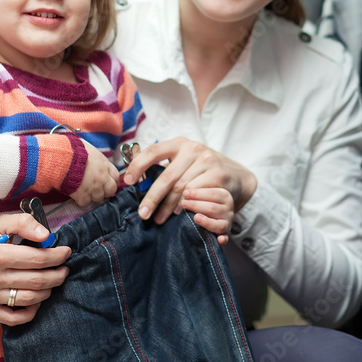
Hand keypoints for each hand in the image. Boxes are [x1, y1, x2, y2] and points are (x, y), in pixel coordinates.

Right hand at [0, 213, 71, 325]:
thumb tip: (46, 235)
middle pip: (35, 280)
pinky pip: (12, 318)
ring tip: (55, 281)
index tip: (66, 252)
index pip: (36, 259)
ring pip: (28, 299)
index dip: (56, 256)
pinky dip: (29, 313)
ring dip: (48, 291)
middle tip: (65, 268)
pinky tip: (37, 301)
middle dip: (57, 275)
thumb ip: (23, 223)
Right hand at [69, 144, 118, 206]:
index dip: (112, 181)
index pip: (116, 177)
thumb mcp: (91, 150)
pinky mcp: (82, 195)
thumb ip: (97, 159)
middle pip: (111, 190)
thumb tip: (96, 161)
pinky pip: (85, 202)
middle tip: (97, 189)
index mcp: (104, 165)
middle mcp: (102, 178)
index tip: (108, 183)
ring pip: (99, 198)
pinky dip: (81, 199)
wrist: (62, 158)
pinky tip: (76, 193)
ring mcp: (93, 188)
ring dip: (93, 196)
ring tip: (84, 190)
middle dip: (106, 191)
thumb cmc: (74, 150)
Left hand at [122, 137, 257, 226]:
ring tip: (159, 218)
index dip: (138, 166)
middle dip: (152, 197)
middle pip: (167, 176)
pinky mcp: (218, 174)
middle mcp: (193, 149)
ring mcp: (207, 161)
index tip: (127, 182)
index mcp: (179, 143)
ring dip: (168, 206)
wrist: (235, 173)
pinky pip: (196, 194)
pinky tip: (178, 214)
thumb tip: (133, 181)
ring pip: (181, 188)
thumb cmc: (201, 169)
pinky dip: (184, 206)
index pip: (153, 151)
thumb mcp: (183, 161)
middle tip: (143, 213)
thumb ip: (164, 167)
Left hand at [181, 187, 233, 244]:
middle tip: (183, 204)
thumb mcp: (206, 190)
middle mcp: (228, 209)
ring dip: (205, 221)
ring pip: (217, 224)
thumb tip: (185, 193)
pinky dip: (223, 239)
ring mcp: (228, 222)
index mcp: (225, 195)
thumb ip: (198, 188)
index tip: (185, 193)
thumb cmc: (207, 198)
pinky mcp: (225, 234)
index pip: (211, 194)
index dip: (197, 194)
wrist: (219, 209)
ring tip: (195, 217)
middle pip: (212, 208)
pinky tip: (219, 240)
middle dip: (196, 206)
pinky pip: (225, 238)